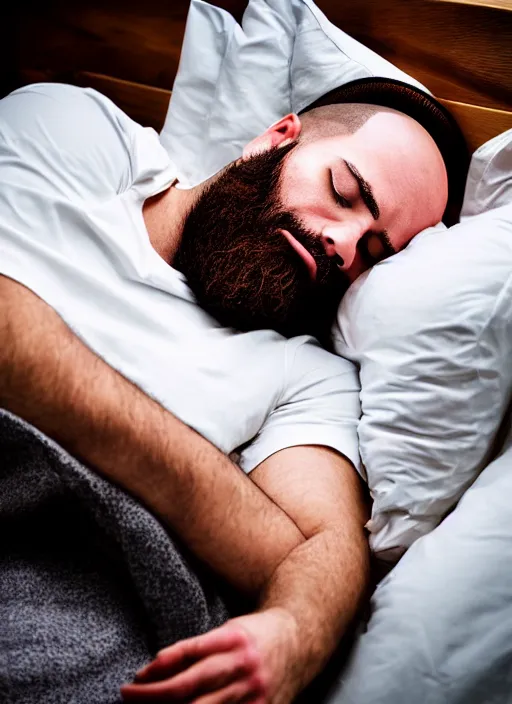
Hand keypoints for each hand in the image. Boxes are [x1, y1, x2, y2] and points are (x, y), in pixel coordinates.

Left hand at [120, 608, 301, 702]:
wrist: (300, 641)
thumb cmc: (254, 636)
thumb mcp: (225, 631)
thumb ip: (194, 650)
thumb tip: (153, 671)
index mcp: (232, 639)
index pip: (188, 655)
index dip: (157, 669)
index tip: (134, 679)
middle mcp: (243, 666)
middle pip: (190, 687)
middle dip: (154, 697)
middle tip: (128, 697)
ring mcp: (254, 694)